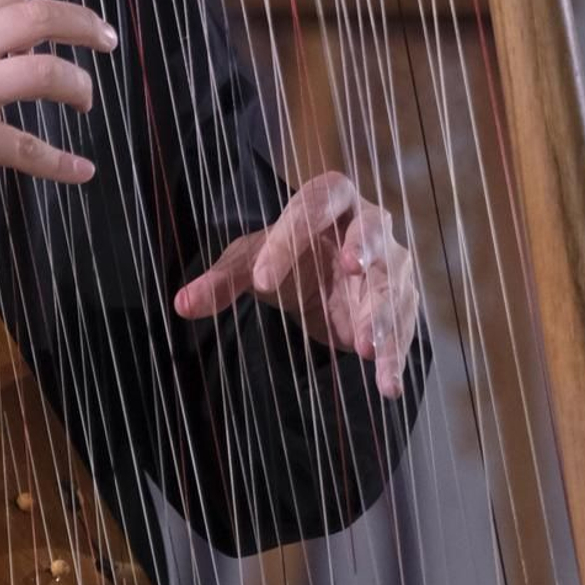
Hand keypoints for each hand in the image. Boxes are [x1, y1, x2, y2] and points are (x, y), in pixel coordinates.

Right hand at [0, 0, 115, 244]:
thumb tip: (6, 50)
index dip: (44, 11)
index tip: (63, 27)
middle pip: (39, 18)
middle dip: (84, 26)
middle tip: (107, 40)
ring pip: (45, 74)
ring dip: (78, 87)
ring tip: (87, 101)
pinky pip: (28, 148)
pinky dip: (61, 162)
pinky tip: (81, 171)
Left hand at [172, 169, 418, 398]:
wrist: (320, 281)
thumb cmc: (284, 257)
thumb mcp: (249, 262)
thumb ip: (221, 281)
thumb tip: (181, 304)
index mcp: (327, 199)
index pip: (309, 207)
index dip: (287, 240)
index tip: (261, 280)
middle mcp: (367, 224)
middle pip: (371, 228)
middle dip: (364, 248)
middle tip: (350, 269)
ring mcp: (391, 264)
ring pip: (392, 284)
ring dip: (382, 314)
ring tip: (366, 348)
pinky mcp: (401, 305)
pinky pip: (403, 328)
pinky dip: (396, 356)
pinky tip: (387, 386)